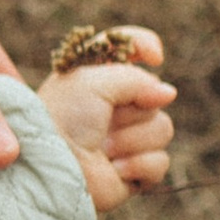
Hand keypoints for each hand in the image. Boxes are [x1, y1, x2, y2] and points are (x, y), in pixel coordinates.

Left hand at [39, 27, 175, 215]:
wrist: (51, 164)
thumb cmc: (64, 117)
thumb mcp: (95, 82)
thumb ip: (137, 79)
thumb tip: (168, 94)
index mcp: (99, 78)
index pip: (131, 49)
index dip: (146, 48)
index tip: (155, 57)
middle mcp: (114, 107)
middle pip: (156, 96)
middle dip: (132, 110)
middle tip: (105, 120)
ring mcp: (125, 140)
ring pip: (162, 129)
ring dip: (132, 139)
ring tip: (103, 148)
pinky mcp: (132, 172)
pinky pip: (159, 163)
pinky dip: (137, 166)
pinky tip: (113, 169)